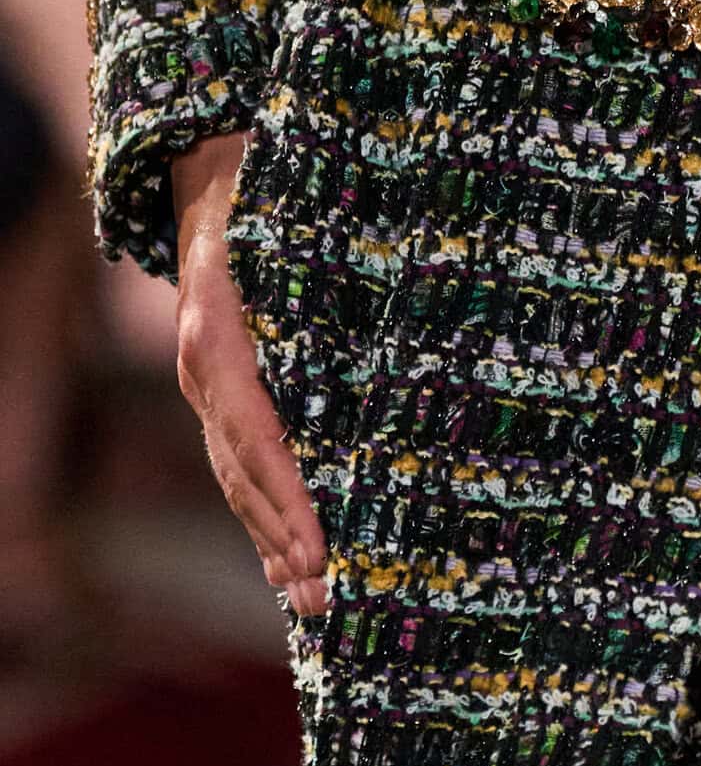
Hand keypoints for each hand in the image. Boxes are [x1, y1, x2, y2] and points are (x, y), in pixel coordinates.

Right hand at [172, 134, 328, 618]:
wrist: (212, 167)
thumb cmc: (275, 192)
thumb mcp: (301, 224)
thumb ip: (352, 274)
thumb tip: (432, 300)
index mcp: (222, 331)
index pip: (257, 433)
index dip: (288, 494)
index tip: (320, 544)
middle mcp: (204, 365)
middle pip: (243, 472)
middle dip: (287, 539)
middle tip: (331, 597)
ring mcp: (203, 383)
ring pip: (237, 479)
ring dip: (274, 543)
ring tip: (313, 598)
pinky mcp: (217, 394)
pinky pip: (237, 467)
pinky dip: (264, 517)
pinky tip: (287, 564)